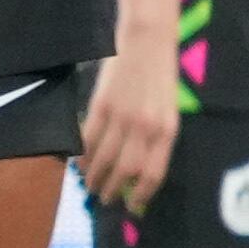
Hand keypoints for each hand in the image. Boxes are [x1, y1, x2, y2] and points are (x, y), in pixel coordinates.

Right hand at [76, 40, 181, 218]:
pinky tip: (80, 164)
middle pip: (126, 170)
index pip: (154, 173)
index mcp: (168, 130)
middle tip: (105, 199)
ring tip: (90, 186)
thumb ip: (157, 137)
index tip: (133, 206)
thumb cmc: (161, 76)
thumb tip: (141, 169)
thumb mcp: (169, 110)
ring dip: (95, 177)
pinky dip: (82, 156)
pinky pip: (88, 138)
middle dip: (114, 189)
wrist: (148, 41)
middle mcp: (146, 127)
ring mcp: (122, 116)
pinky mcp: (101, 105)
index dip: (142, 194)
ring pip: (104, 158)